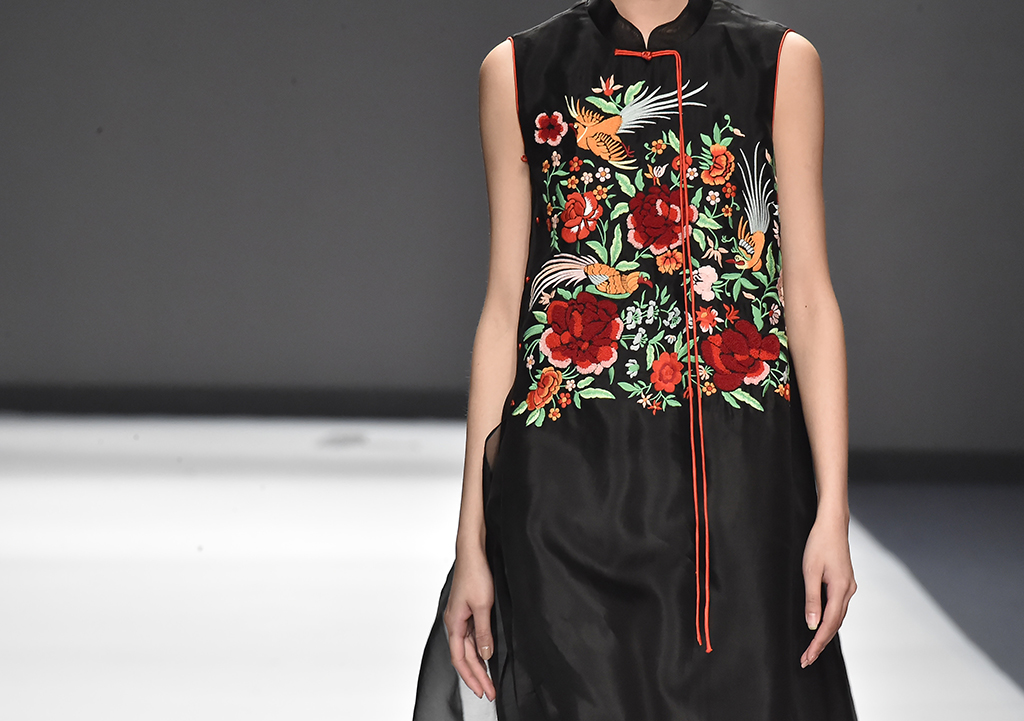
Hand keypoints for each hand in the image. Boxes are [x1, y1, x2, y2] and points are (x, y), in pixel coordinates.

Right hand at [443, 547, 496, 700]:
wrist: (472, 553)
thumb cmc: (475, 574)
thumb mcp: (482, 605)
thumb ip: (483, 632)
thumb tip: (485, 654)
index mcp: (454, 623)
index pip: (460, 659)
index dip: (472, 676)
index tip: (482, 690)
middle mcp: (454, 623)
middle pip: (463, 657)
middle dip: (476, 676)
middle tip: (488, 692)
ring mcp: (460, 618)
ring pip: (467, 649)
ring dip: (478, 666)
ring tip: (488, 681)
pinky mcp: (467, 612)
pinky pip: (470, 638)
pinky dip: (477, 651)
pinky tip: (485, 658)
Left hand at [800, 512, 856, 667]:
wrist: (832, 525)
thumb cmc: (819, 544)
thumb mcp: (810, 572)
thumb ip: (812, 600)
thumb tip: (812, 625)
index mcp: (841, 590)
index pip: (829, 624)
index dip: (817, 643)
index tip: (807, 657)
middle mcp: (848, 591)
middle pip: (835, 625)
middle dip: (820, 643)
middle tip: (807, 659)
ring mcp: (849, 587)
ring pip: (838, 617)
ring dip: (825, 633)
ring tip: (811, 648)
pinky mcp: (845, 583)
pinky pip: (838, 607)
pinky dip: (830, 620)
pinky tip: (821, 625)